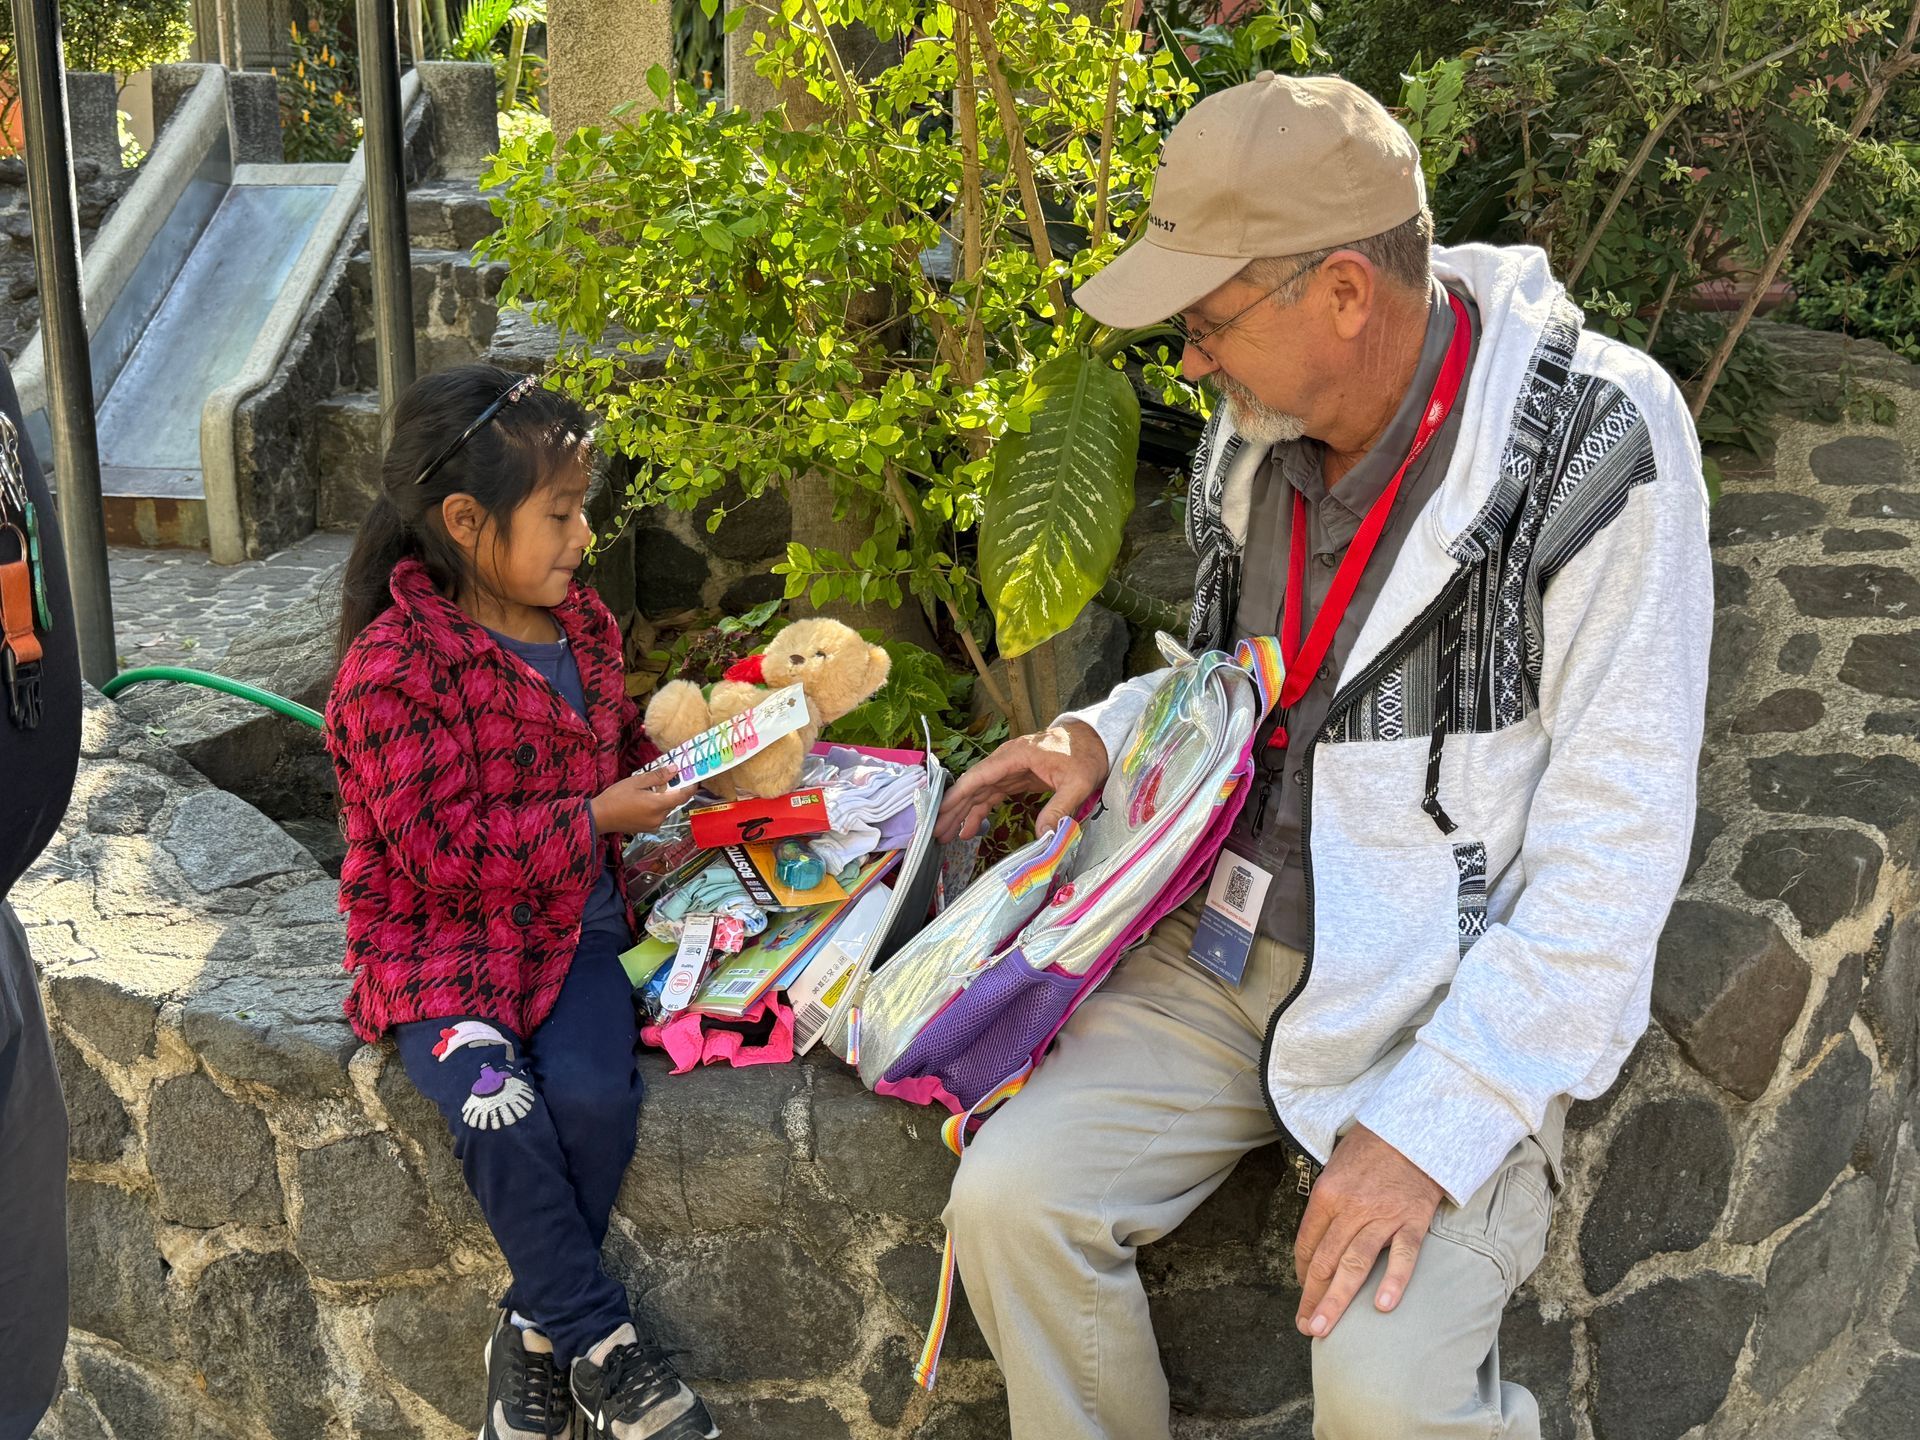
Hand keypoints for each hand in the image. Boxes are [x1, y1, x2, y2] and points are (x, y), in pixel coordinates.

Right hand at [591, 768, 695, 836]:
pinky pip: (658, 815)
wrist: (599, 817)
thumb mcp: (636, 782)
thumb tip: (675, 770)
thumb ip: (657, 776)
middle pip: (674, 802)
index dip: (691, 787)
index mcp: (658, 805)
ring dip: (664, 798)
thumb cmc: (616, 797)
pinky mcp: (648, 829)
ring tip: (651, 788)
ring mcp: (654, 825)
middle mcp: (659, 818)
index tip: (694, 778)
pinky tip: (645, 799)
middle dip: (673, 790)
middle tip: (668, 777)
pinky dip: (657, 806)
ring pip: (666, 808)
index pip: (683, 796)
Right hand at [934, 720, 1110, 844]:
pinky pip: (991, 795)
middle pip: (973, 786)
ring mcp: (1009, 769)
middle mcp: (1006, 761)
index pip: (979, 776)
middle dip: (953, 809)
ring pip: (979, 792)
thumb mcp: (1077, 783)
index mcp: (1016, 756)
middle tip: (936, 832)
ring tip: (947, 836)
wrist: (1093, 740)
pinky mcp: (1015, 778)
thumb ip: (1059, 808)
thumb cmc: (1085, 756)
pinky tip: (970, 828)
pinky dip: (979, 811)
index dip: (958, 795)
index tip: (940, 811)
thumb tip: (1044, 836)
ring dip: (962, 813)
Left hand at [1293, 1125, 1443, 1337]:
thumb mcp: (1337, 1167)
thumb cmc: (1372, 1147)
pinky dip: (1393, 1281)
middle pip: (1326, 1261)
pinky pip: (1402, 1256)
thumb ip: (1328, 1204)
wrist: (1414, 1128)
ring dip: (1337, 1300)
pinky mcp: (1412, 1220)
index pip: (1307, 1243)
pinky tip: (1382, 1307)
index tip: (1304, 1292)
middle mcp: (1350, 1208)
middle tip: (1306, 1327)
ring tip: (1323, 1328)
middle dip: (1312, 1297)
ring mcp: (1382, 1216)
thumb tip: (1320, 1241)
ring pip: (1355, 1264)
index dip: (1303, 1273)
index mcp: (1326, 1194)